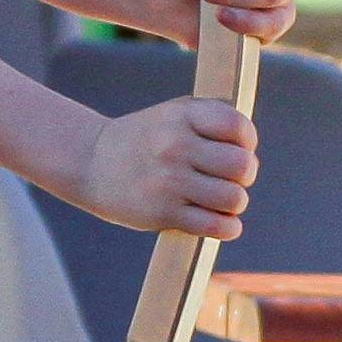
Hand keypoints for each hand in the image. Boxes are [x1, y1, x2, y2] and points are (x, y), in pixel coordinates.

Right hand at [76, 96, 258, 238]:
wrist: (91, 163)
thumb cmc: (145, 138)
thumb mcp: (174, 113)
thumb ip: (213, 118)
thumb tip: (251, 145)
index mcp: (182, 117)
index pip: (239, 127)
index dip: (247, 141)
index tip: (237, 148)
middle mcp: (175, 146)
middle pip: (243, 166)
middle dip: (244, 175)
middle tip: (230, 178)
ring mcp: (169, 181)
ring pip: (234, 199)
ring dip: (234, 203)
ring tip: (221, 200)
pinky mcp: (163, 213)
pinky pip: (216, 226)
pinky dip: (227, 227)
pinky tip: (221, 222)